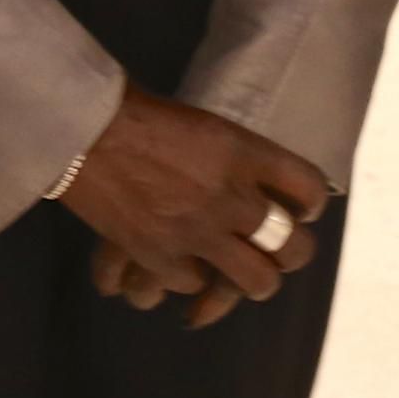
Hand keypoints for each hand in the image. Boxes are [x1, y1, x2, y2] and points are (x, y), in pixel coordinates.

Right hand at [58, 88, 329, 328]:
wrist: (86, 130)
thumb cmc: (142, 112)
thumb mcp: (206, 126)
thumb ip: (236, 159)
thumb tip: (257, 186)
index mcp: (245, 153)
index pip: (309, 187)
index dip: (311, 202)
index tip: (303, 208)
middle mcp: (233, 197)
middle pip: (293, 247)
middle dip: (292, 253)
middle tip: (280, 250)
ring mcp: (199, 232)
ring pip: (255, 281)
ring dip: (250, 279)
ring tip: (240, 271)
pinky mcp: (162, 257)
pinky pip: (194, 285)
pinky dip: (189, 278)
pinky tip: (183, 265)